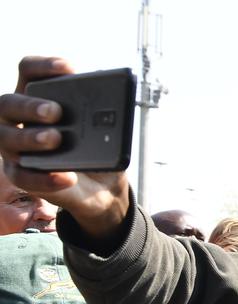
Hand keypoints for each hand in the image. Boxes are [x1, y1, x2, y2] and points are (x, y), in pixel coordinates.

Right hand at [0, 57, 130, 238]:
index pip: (28, 71)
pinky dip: (44, 178)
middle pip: (9, 103)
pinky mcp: (21, 174)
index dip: (43, 66)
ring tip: (55, 138)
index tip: (69, 69)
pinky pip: (23, 177)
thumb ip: (101, 115)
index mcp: (35, 96)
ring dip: (30, 137)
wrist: (102, 185)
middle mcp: (17, 118)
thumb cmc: (95, 147)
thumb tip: (108, 111)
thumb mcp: (104, 130)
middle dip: (31, 105)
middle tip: (55, 111)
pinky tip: (67, 177)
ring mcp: (14, 146)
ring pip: (6, 138)